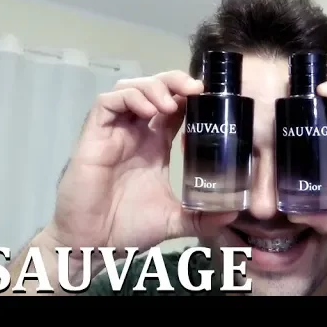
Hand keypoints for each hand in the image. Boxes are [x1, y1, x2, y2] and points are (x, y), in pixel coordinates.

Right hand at [45, 71, 236, 258]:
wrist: (92, 245)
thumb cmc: (127, 227)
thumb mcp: (174, 219)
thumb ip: (203, 217)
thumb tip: (233, 214)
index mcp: (155, 144)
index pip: (174, 105)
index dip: (190, 94)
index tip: (209, 96)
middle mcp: (135, 132)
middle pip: (154, 87)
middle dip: (175, 80)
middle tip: (195, 88)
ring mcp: (114, 132)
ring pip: (131, 87)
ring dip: (154, 87)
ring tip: (171, 104)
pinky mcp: (93, 136)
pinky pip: (107, 102)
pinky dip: (130, 98)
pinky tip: (148, 112)